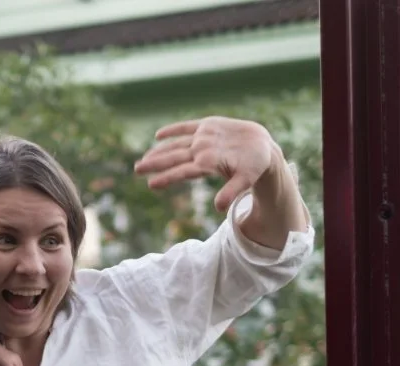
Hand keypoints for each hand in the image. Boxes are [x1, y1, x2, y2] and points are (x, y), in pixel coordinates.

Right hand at [133, 116, 278, 211]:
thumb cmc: (253, 166)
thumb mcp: (245, 182)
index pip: (182, 171)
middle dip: (154, 163)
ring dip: (159, 151)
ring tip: (144, 158)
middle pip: (174, 157)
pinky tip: (158, 136)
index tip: (151, 184)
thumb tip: (219, 208)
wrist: (261, 143)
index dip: (166, 178)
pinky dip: (172, 130)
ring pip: (176, 144)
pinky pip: (185, 126)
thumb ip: (231, 193)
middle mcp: (203, 147)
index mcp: (209, 161)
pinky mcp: (207, 124)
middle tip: (137, 169)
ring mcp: (204, 134)